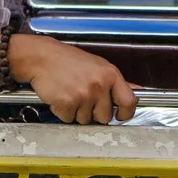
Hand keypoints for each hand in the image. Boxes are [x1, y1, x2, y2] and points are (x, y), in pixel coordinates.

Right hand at [12, 35, 136, 123]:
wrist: (41, 57)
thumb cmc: (67, 61)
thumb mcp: (97, 66)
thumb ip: (116, 82)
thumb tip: (136, 92)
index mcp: (110, 74)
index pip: (129, 101)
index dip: (126, 113)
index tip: (120, 115)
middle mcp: (98, 85)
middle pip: (105, 117)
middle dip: (94, 112)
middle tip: (84, 98)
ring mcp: (83, 95)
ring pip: (85, 120)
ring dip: (77, 112)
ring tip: (70, 93)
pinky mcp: (66, 103)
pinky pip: (68, 119)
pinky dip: (63, 112)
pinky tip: (61, 97)